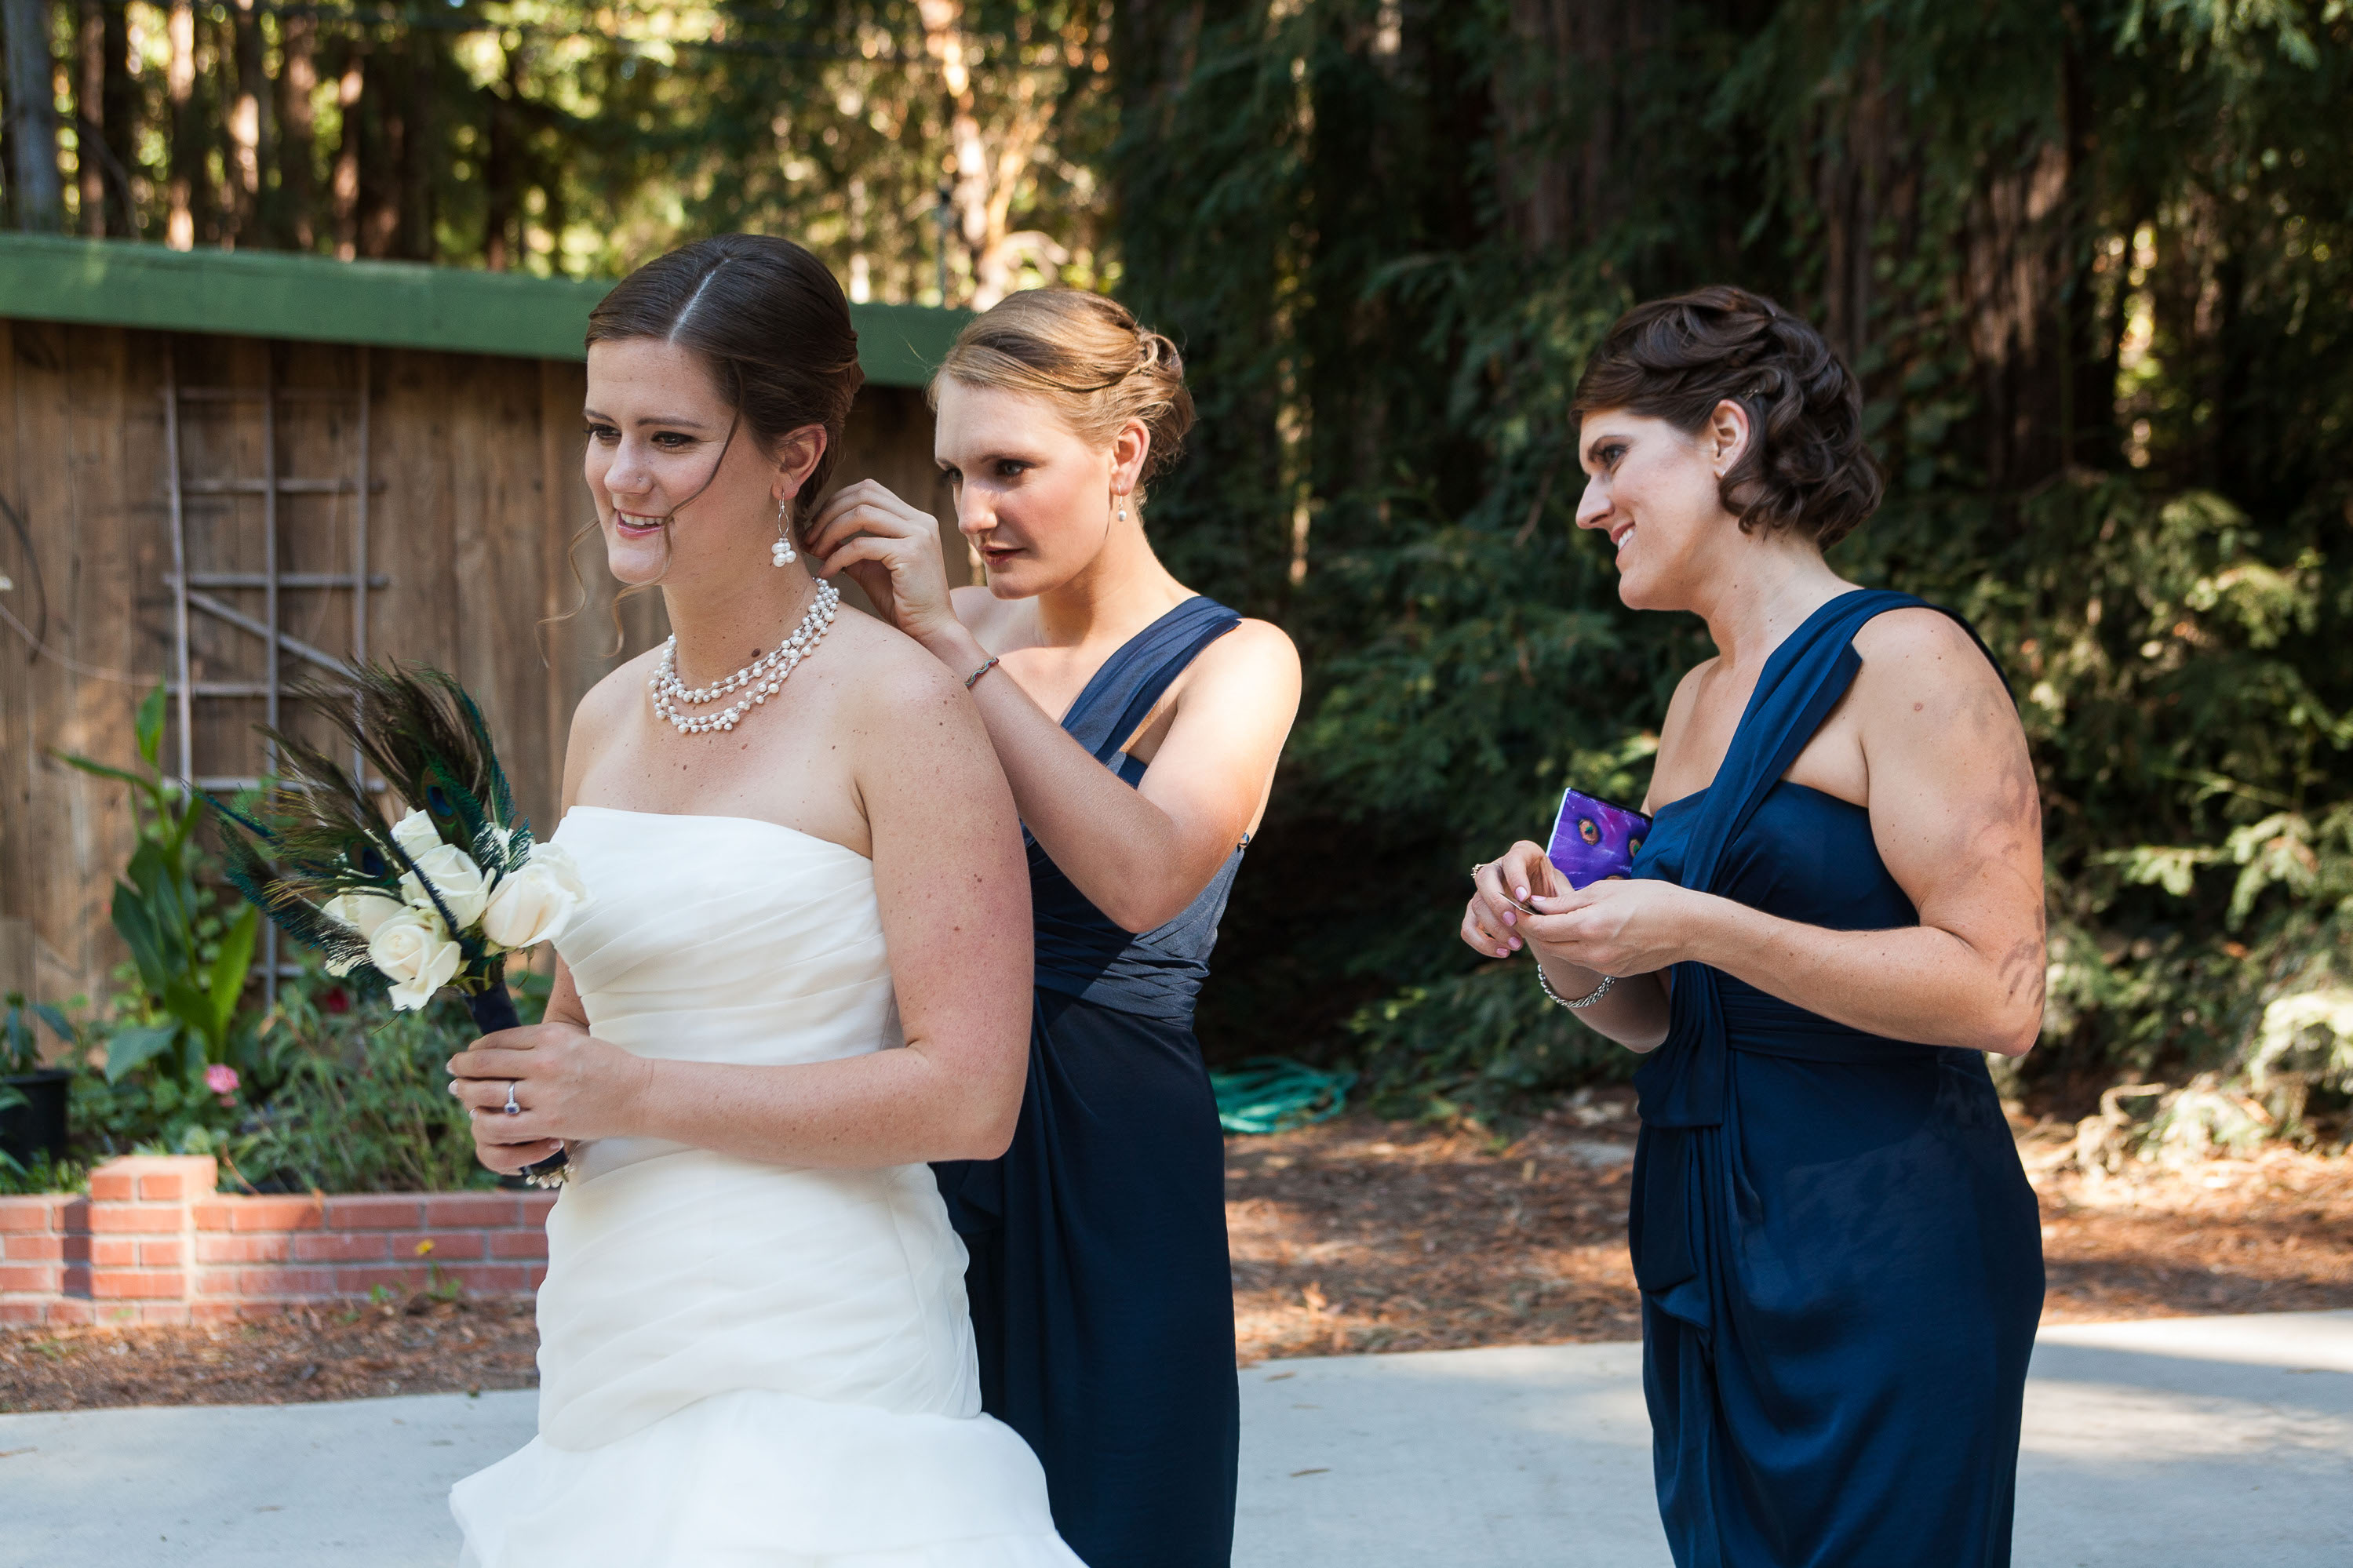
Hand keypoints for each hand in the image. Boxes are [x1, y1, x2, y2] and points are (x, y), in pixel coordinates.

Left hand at [447, 1021, 652, 1174]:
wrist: (640, 1093)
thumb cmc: (608, 1065)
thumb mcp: (574, 1039)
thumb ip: (539, 1042)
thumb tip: (496, 1049)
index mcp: (550, 1035)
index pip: (495, 1040)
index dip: (473, 1049)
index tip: (466, 1056)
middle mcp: (544, 1061)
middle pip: (483, 1064)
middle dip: (461, 1069)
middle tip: (453, 1072)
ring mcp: (545, 1093)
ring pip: (485, 1094)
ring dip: (466, 1094)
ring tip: (461, 1094)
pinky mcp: (549, 1122)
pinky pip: (500, 1125)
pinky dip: (484, 1122)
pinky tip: (481, 1119)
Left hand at [803, 480, 966, 652]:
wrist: (931, 631)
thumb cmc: (902, 603)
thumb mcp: (872, 568)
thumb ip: (851, 547)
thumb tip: (815, 536)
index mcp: (914, 519)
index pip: (869, 490)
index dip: (837, 502)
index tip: (816, 527)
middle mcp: (920, 521)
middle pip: (863, 495)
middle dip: (828, 514)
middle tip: (808, 539)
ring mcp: (919, 535)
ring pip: (860, 514)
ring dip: (829, 531)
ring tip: (815, 553)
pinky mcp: (911, 554)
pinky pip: (861, 546)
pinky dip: (837, 557)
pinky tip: (826, 573)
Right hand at [1462, 841, 1559, 959]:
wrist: (1548, 909)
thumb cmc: (1558, 896)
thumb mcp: (1565, 893)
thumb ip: (1562, 899)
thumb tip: (1556, 913)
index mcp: (1523, 855)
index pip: (1513, 859)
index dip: (1516, 877)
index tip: (1525, 898)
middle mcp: (1498, 868)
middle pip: (1484, 878)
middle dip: (1497, 901)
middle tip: (1513, 921)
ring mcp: (1484, 891)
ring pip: (1476, 904)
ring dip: (1494, 927)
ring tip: (1517, 945)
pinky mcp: (1477, 913)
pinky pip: (1468, 927)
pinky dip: (1482, 942)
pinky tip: (1503, 952)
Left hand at [1519, 877, 1709, 978]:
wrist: (1689, 927)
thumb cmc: (1651, 898)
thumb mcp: (1606, 890)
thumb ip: (1568, 901)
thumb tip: (1537, 904)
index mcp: (1589, 927)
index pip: (1541, 928)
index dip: (1524, 917)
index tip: (1516, 905)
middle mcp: (1592, 952)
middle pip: (1548, 945)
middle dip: (1534, 930)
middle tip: (1527, 912)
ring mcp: (1604, 966)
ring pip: (1565, 954)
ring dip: (1553, 939)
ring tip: (1550, 920)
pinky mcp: (1614, 972)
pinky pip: (1584, 960)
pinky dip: (1574, 947)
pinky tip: (1578, 932)